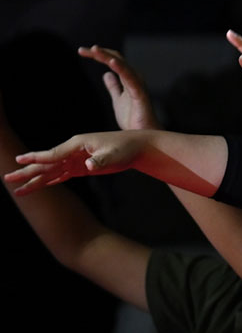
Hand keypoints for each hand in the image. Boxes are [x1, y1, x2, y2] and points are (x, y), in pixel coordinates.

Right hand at [3, 131, 145, 195]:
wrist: (138, 147)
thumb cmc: (126, 148)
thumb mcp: (114, 154)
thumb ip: (100, 160)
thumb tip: (88, 166)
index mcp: (77, 144)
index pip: (53, 154)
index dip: (38, 159)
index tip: (20, 161)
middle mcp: (73, 151)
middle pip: (46, 163)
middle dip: (27, 172)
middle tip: (8, 178)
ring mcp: (77, 159)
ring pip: (51, 171)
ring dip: (36, 180)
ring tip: (18, 188)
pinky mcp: (83, 167)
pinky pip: (63, 175)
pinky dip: (52, 180)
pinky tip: (41, 186)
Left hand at [78, 45, 158, 130]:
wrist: (143, 136)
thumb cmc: (134, 120)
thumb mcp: (118, 101)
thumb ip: (114, 87)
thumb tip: (106, 75)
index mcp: (128, 79)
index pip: (113, 60)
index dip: (99, 55)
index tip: (81, 52)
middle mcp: (134, 78)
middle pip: (117, 59)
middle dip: (100, 53)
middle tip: (83, 50)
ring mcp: (138, 85)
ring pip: (122, 65)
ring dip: (108, 56)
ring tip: (94, 50)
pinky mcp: (140, 94)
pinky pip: (130, 78)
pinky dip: (121, 68)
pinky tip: (111, 62)